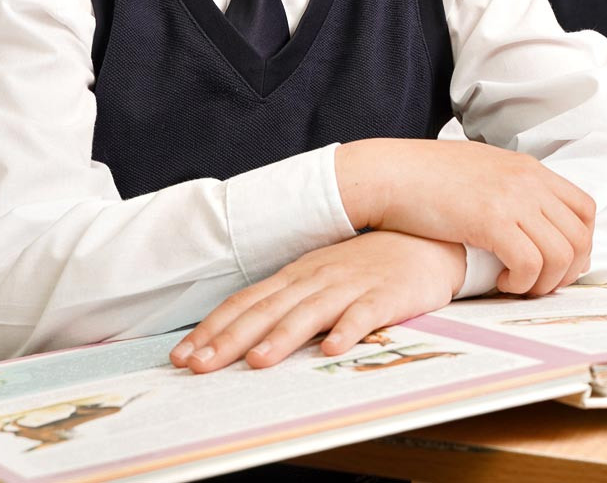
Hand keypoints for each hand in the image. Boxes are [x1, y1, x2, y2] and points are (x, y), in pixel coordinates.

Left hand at [169, 231, 465, 372]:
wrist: (424, 239)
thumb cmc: (366, 264)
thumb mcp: (319, 276)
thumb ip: (286, 301)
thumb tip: (242, 334)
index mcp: (296, 275)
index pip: (245, 302)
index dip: (213, 328)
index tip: (183, 355)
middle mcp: (316, 278)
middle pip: (267, 309)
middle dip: (230, 338)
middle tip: (200, 365)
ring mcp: (350, 285)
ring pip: (310, 312)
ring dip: (282, 337)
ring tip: (258, 362)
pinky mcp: (386, 295)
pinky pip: (365, 314)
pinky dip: (347, 330)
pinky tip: (332, 350)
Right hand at [335, 138, 594, 295]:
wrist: (390, 173)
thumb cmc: (426, 178)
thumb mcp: (481, 170)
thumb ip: (509, 188)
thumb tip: (524, 218)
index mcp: (529, 169)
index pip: (584, 209)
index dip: (579, 244)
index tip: (556, 264)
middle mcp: (528, 181)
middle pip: (579, 236)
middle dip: (566, 271)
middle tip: (538, 285)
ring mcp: (513, 199)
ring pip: (561, 254)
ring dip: (544, 281)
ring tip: (516, 286)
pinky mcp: (491, 220)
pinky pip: (530, 263)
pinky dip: (522, 282)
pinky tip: (500, 282)